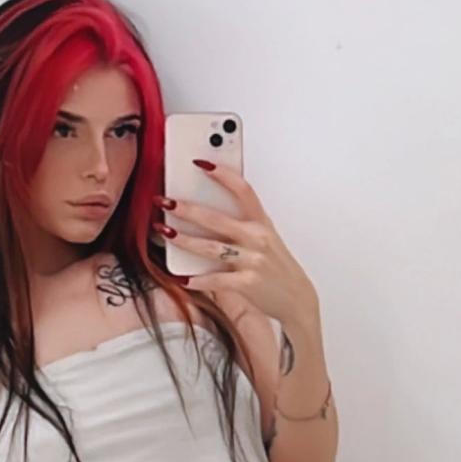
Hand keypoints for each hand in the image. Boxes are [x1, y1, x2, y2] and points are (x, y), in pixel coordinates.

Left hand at [153, 160, 317, 323]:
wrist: (296, 297)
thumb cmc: (276, 266)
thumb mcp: (265, 238)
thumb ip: (243, 225)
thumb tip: (207, 213)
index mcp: (262, 223)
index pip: (243, 190)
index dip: (223, 175)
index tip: (201, 164)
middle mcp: (257, 238)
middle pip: (217, 219)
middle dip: (187, 209)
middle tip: (165, 201)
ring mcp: (252, 261)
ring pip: (211, 248)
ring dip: (184, 240)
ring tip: (164, 232)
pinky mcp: (248, 283)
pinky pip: (216, 281)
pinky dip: (197, 280)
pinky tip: (181, 278)